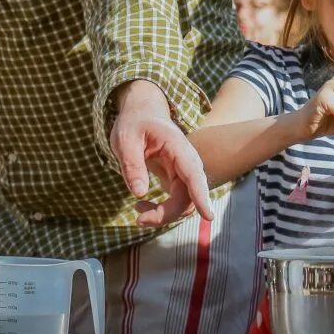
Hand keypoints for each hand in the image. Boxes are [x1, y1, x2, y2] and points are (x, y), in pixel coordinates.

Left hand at [110, 82, 212, 227]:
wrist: (142, 114)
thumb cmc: (134, 124)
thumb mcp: (125, 140)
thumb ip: (132, 165)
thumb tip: (139, 194)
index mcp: (177, 147)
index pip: (193, 174)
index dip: (201, 195)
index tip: (209, 216)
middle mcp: (186, 160)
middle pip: (188, 195)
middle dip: (167, 213)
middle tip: (138, 219)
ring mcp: (184, 171)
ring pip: (185, 202)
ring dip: (164, 214)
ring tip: (137, 211)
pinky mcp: (178, 178)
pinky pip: (177, 201)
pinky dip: (162, 210)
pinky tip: (141, 205)